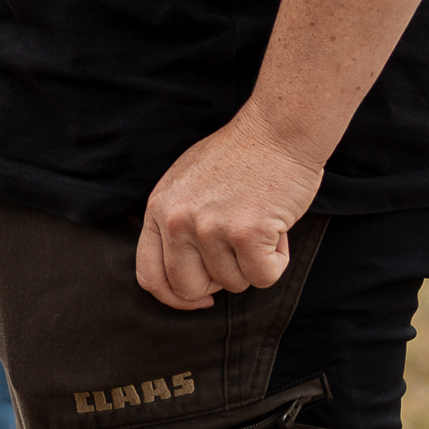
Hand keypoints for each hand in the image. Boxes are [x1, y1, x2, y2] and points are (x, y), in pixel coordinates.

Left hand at [134, 107, 323, 310]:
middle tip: (237, 252)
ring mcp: (210, 227)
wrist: (276, 131)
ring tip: (259, 223)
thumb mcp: (187, 185)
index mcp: (159, 207)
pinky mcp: (246, 233)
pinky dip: (278, 260)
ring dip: (253, 262)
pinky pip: (264, 277)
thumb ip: (177, 224)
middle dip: (218, 283)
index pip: (150, 275)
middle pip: (189, 289)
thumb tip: (183, 277)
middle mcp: (177, 219)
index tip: (202, 297)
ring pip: (233, 284)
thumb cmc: (239, 157)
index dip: (176, 297)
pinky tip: (276, 227)